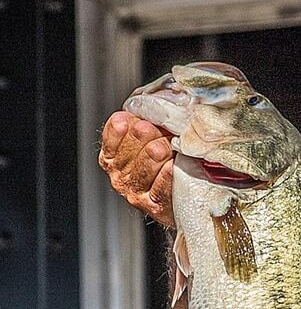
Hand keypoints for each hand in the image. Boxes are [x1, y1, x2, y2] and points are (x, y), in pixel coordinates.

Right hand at [98, 111, 175, 227]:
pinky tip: (172, 164)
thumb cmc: (166, 164)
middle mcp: (120, 176)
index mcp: (113, 157)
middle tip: (153, 128)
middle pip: (129, 151)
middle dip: (143, 136)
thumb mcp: (151, 138)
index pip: (112, 138)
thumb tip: (151, 102)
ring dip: (157, 153)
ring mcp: (136, 193)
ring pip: (143, 168)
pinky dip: (166, 175)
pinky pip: (160, 188)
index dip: (122, 127)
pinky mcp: (154, 206)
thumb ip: (143, 122)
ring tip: (166, 145)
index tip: (132, 119)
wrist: (180, 201)